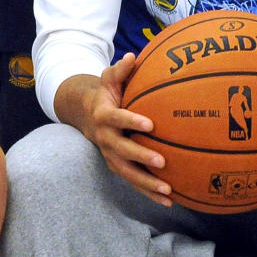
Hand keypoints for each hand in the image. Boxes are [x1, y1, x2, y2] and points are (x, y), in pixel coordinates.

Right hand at [69, 56, 173, 205]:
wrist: (87, 115)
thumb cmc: (106, 94)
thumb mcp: (109, 78)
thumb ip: (120, 69)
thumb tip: (133, 56)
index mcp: (103, 115)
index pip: (116, 118)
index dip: (131, 120)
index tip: (150, 124)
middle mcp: (104, 138)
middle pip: (121, 150)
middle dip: (141, 156)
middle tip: (161, 161)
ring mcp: (110, 155)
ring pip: (127, 172)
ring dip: (146, 183)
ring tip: (167, 191)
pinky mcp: (118, 167)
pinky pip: (133, 182)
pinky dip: (149, 192)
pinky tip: (169, 200)